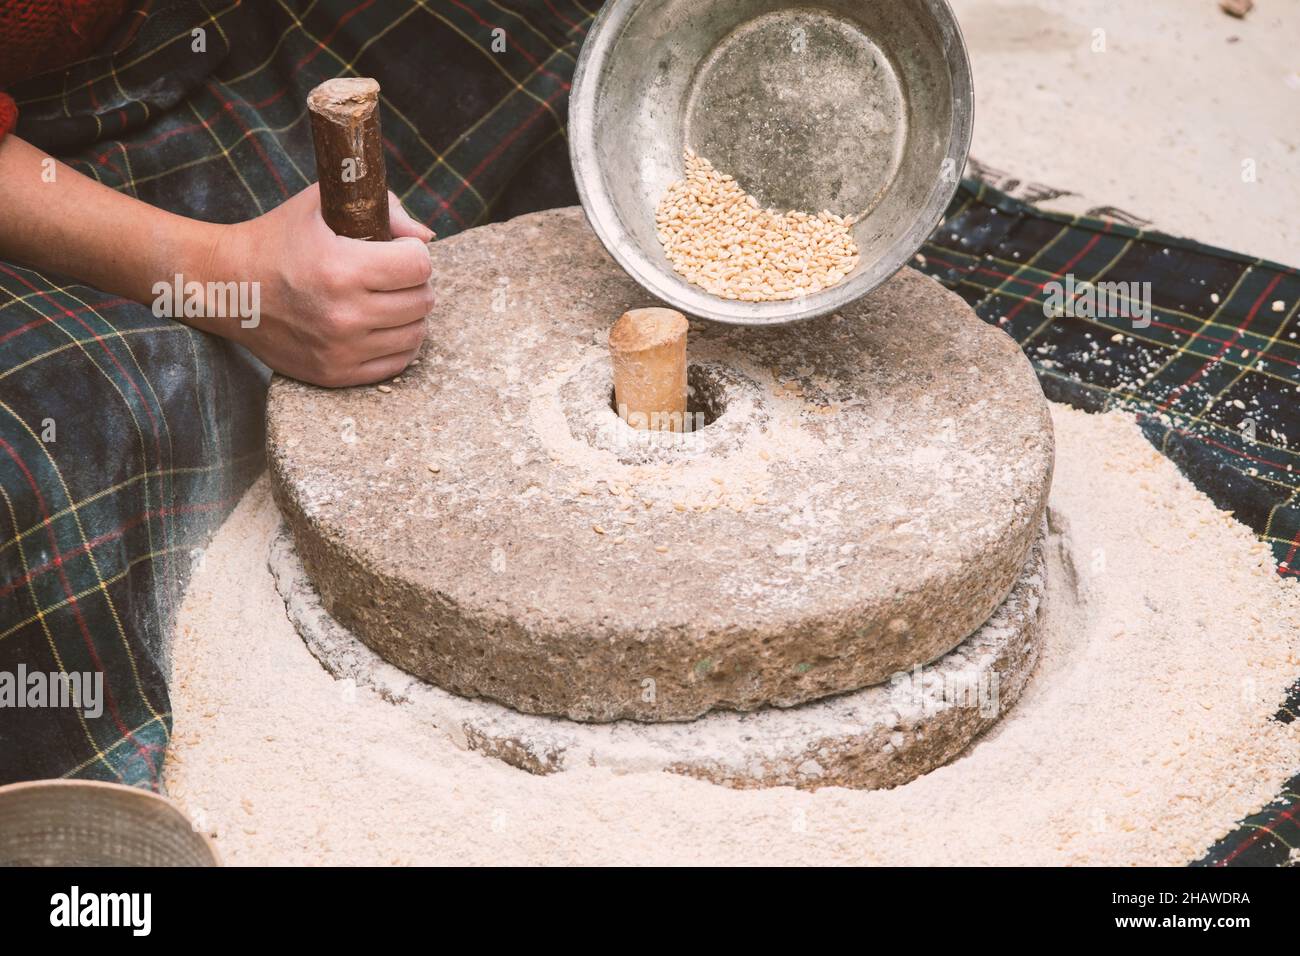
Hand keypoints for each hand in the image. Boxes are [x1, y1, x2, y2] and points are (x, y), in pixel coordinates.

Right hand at [218, 183, 434, 386]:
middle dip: (415, 283)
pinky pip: (397, 363)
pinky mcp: (335, 374)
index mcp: (340, 268)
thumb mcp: (321, 206)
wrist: (227, 288)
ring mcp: (340, 349)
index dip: (414, 253)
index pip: (419, 266)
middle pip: (422, 301)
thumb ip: (383, 209)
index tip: (397, 250)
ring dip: (410, 314)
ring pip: (416, 334)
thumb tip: (427, 238)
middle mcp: (343, 314)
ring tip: (389, 299)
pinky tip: (382, 326)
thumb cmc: (278, 240)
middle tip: (394, 275)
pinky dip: (398, 344)